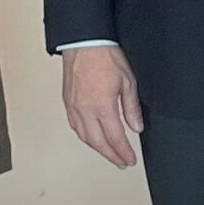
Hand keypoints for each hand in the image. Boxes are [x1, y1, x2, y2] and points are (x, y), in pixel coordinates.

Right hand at [62, 43, 142, 169]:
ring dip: (97, 148)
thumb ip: (131, 108)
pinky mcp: (67, 101)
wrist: (84, 41)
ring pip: (84, 136)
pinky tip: (92, 137)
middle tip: (121, 162)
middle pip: (97, 142)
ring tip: (109, 153)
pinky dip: (85, 136)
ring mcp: (73, 106)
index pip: (114, 138)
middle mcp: (84, 109)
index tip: (130, 160)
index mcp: (102, 106)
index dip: (123, 151)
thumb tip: (136, 127)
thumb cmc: (105, 56)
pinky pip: (75, 126)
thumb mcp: (127, 82)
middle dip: (111, 155)